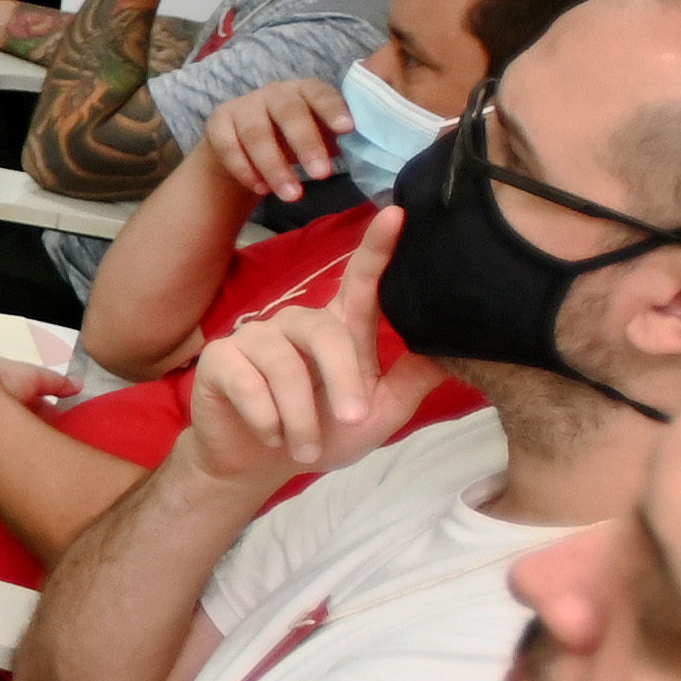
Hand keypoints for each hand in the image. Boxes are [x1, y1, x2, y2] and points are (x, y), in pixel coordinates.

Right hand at [177, 206, 440, 482]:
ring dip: (301, 416)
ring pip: (286, 367)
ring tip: (303, 448)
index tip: (398, 215)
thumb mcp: (378, 413)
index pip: (361, 282)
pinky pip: (249, 384)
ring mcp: (256, 337)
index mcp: (338, 329)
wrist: (256, 465)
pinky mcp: (221, 360)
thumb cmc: (322, 434)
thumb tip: (458, 348)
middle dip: (343, 380)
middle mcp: (297, 323)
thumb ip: (410, 379)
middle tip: (351, 420)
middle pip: (327, 333)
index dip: (377, 248)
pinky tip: (270, 436)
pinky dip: (267, 419)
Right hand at [201, 73, 356, 206]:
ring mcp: (242, 106)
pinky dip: (245, 169)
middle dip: (307, 144)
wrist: (242, 146)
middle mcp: (273, 93)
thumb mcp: (321, 134)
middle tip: (323, 175)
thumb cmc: (294, 140)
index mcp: (304, 90)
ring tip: (293, 196)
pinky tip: (261, 189)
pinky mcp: (217, 124)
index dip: (333, 109)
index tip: (349, 129)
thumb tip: (380, 145)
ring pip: (256, 134)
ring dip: (275, 166)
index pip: (320, 94)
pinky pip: (229, 147)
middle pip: (289, 113)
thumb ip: (343, 136)